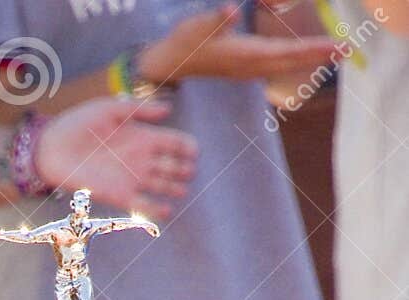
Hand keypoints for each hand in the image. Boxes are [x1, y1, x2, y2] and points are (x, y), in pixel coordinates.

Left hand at [34, 98, 196, 220]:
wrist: (52, 149)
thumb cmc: (78, 124)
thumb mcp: (110, 109)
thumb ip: (138, 109)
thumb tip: (168, 109)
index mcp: (142, 136)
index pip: (174, 143)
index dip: (187, 148)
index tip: (193, 151)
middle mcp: (140, 159)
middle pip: (172, 167)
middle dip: (183, 170)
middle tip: (187, 172)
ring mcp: (131, 178)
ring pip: (161, 186)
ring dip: (173, 189)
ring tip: (180, 189)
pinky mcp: (119, 195)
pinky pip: (142, 205)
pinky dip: (156, 209)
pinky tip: (167, 210)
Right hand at [138, 4, 339, 85]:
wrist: (171, 63)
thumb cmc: (185, 42)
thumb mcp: (199, 25)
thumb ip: (217, 18)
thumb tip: (231, 9)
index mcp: (247, 55)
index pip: (287, 52)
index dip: (313, 49)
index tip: (335, 47)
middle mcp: (251, 66)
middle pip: (292, 62)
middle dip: (320, 55)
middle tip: (347, 50)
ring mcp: (249, 70)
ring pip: (287, 65)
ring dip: (310, 59)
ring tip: (333, 53)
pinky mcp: (245, 68)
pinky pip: (277, 65)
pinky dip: (295, 59)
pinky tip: (304, 55)